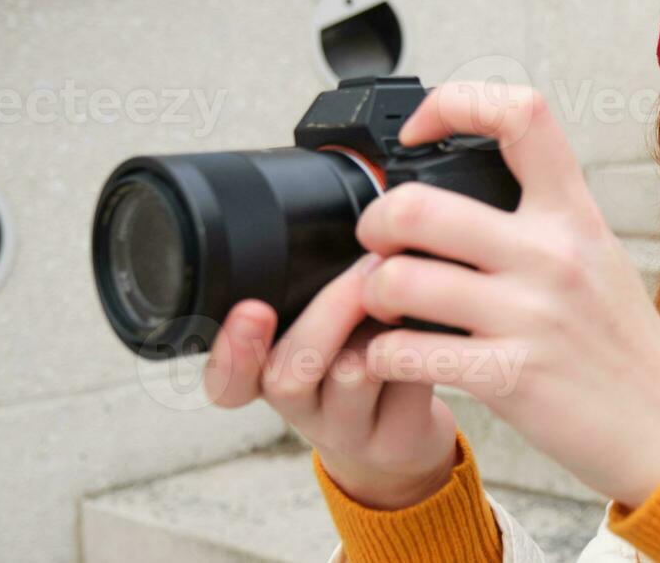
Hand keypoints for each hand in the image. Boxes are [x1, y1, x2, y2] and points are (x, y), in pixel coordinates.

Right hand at [203, 256, 460, 509]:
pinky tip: (434, 322)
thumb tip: (359, 220)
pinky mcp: (393, 440)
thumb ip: (317, 288)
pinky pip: (404, 386)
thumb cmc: (360, 359)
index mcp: (265, 377)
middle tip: (369, 269)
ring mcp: (344, 431)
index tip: (252, 310)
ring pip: (351, 375)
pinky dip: (421, 345)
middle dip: (329, 312)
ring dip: (380, 323)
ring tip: (408, 285)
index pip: (225, 381)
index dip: (232, 352)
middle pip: (288, 375)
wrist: (402, 436)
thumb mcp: (327, 326)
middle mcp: (297, 410)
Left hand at [351, 81, 659, 509]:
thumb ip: (542, 216)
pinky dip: (382, 354)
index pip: (518, 114)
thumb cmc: (623, 345)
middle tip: (375, 241)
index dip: (454, 102)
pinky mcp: (510, 376)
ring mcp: (531, 315)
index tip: (420, 132)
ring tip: (381, 304)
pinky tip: (393, 355)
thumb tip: (467, 183)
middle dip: (375, 221)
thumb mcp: (597, 255)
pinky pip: (408, 352)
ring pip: (399, 279)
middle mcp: (552, 254)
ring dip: (370, 293)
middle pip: (420, 204)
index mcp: (573, 213)